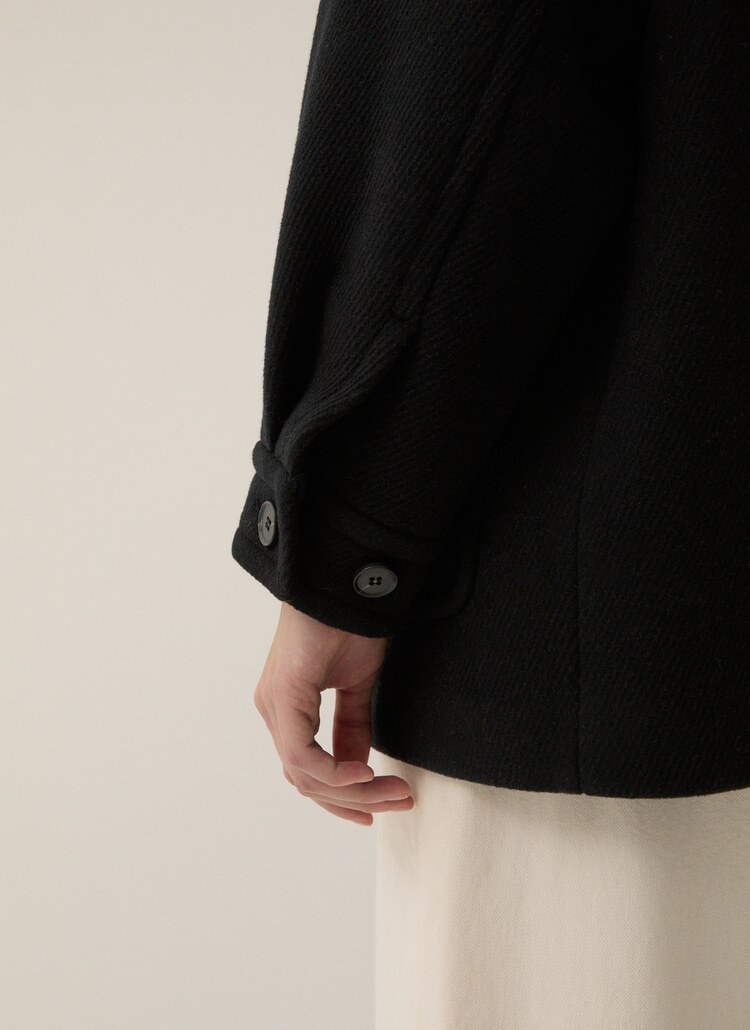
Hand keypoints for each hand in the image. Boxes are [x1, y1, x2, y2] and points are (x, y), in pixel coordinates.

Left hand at [253, 601, 414, 824]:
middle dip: (358, 800)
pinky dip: (335, 773)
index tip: (384, 804)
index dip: (344, 796)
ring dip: (355, 791)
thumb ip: (354, 727)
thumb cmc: (348, 623)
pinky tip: (365, 773)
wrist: (343, 584)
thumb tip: (360, 768)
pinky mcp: (283, 698)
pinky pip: (303, 756)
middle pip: (307, 780)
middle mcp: (274, 711)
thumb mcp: (357, 685)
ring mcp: (274, 707)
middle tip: (401, 800)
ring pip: (305, 775)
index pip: (309, 770)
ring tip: (394, 791)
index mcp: (287, 709)